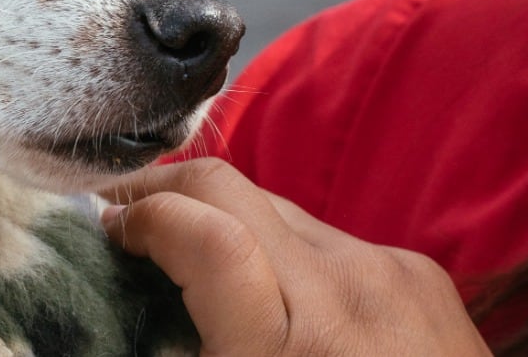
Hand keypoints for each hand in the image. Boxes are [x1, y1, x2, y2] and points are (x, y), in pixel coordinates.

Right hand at [101, 158, 490, 355]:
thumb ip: (175, 345)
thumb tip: (115, 298)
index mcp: (285, 347)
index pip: (201, 228)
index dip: (139, 213)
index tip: (107, 233)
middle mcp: (341, 292)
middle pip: (227, 187)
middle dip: (161, 190)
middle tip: (123, 217)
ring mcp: (387, 272)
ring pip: (275, 207)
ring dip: (226, 223)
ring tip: (196, 263)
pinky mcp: (420, 272)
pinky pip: (329, 238)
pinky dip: (287, 254)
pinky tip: (282, 299)